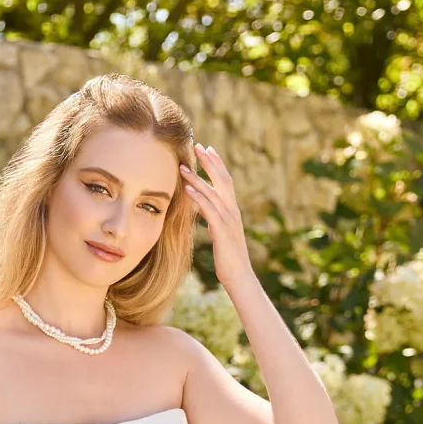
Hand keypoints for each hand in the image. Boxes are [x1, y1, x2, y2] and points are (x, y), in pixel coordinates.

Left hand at [180, 144, 251, 289]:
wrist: (240, 278)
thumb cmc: (229, 260)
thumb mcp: (221, 235)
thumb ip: (215, 219)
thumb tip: (205, 210)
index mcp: (233, 211)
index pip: (226, 181)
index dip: (217, 164)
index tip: (207, 149)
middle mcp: (233, 212)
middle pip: (222, 180)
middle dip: (210, 162)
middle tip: (198, 145)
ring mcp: (229, 221)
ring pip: (213, 193)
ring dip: (197, 178)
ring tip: (183, 167)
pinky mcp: (222, 232)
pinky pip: (209, 210)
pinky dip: (199, 197)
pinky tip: (188, 189)